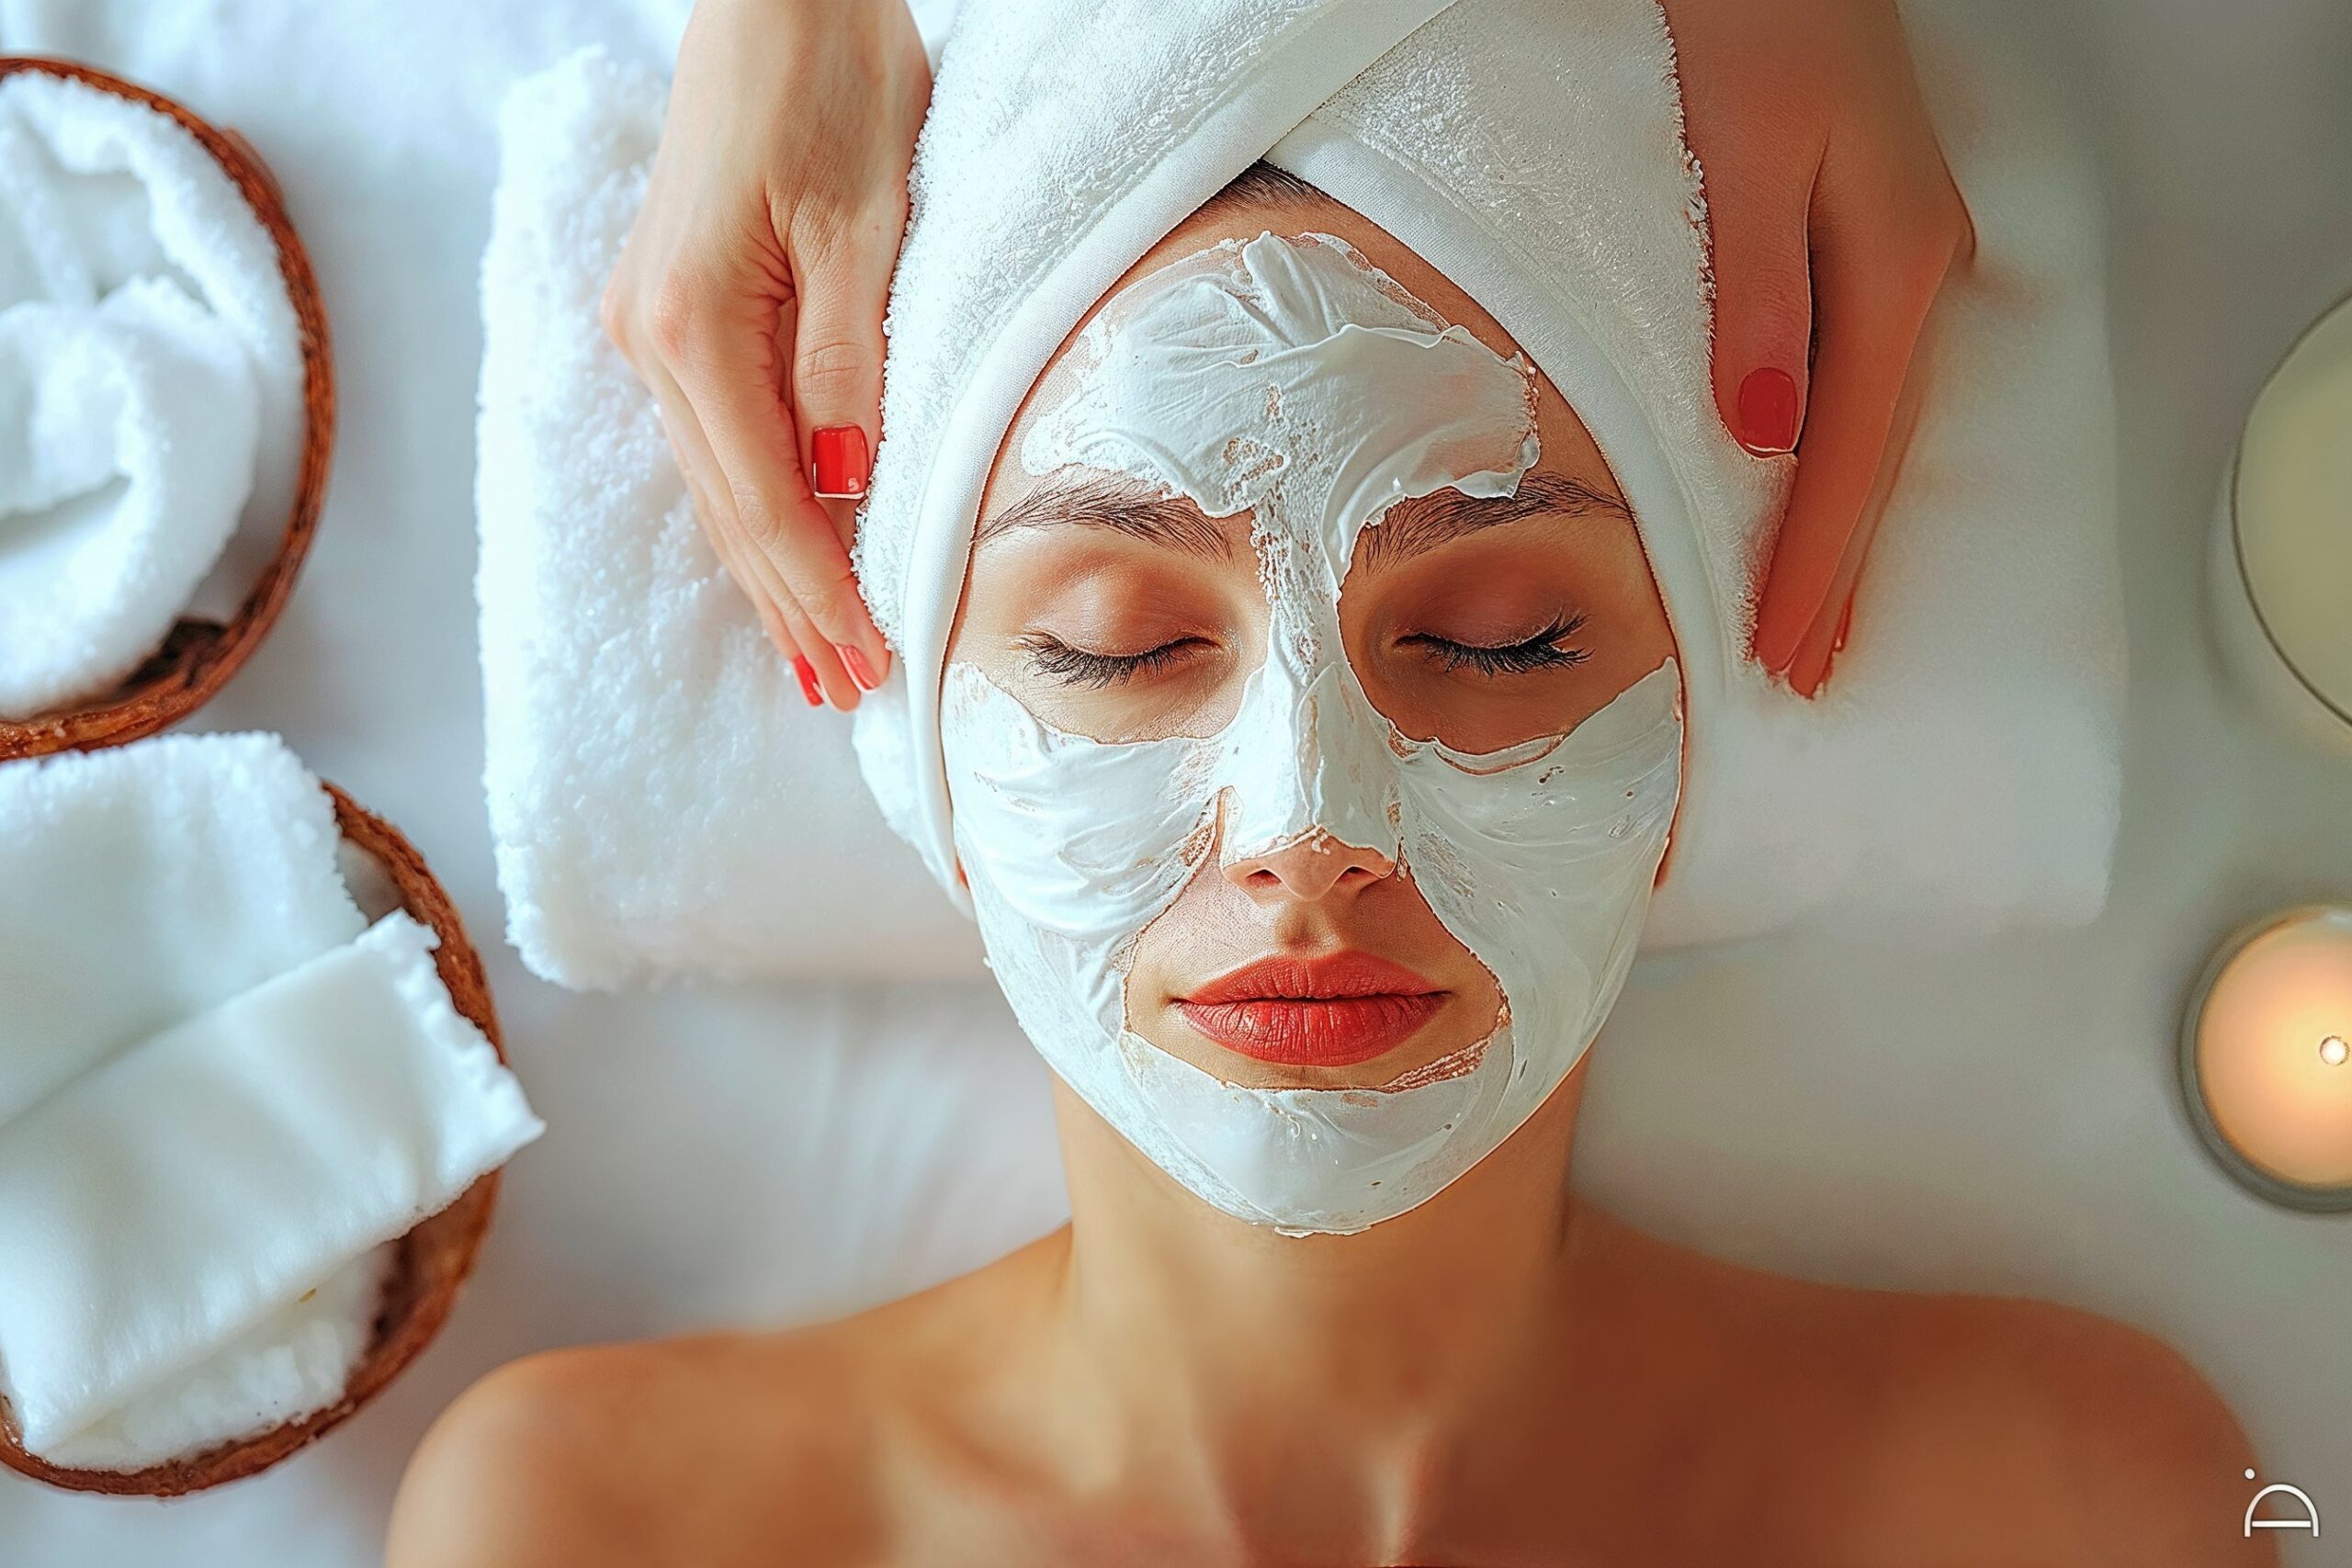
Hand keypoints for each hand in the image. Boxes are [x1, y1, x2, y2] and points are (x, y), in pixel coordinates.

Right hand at [602, 0, 930, 709]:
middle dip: (789, 605)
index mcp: (692, 325)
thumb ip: (849, 363)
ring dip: (768, 570)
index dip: (815, 591)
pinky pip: (714, 436)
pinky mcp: (674, 305)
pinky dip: (753, 505)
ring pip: (716, 481)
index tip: (863, 664)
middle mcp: (651, 337)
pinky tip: (777, 552)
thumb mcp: (865, 223)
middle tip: (844, 692)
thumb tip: (844, 485)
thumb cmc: (827, 79)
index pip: (762, 500)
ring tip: (813, 656)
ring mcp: (652, 323)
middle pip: (729, 508)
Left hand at [1664, 0, 1973, 695]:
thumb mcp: (1744, 148)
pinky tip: (1822, 490)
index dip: (1811, 560)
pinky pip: (1864, 379)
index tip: (1780, 650)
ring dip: (1843, 526)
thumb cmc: (1756, 21)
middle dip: (1836, 572)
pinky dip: (1842, 456)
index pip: (1848, 453)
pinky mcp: (1871, 234)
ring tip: (1816, 619)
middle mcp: (1912, 266)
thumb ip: (1758, 290)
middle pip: (1875, 455)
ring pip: (1876, 422)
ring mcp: (1901, 250)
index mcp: (1889, 259)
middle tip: (1801, 673)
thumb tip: (1765, 433)